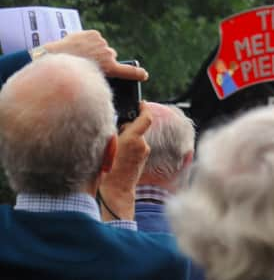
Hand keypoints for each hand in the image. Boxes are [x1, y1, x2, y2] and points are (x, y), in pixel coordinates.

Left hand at [45, 30, 148, 80]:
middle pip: (110, 56)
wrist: (53, 56)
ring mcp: (102, 43)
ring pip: (101, 47)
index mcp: (109, 67)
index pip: (129, 72)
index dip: (138, 74)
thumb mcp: (87, 78)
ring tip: (78, 54)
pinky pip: (94, 38)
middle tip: (87, 63)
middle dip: (102, 59)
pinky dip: (88, 40)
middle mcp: (109, 54)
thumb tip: (100, 74)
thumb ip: (97, 75)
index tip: (144, 75)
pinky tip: (78, 45)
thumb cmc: (68, 71)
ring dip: (94, 49)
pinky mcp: (94, 34)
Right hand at [99, 102, 151, 220]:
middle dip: (128, 127)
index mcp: (133, 139)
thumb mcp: (108, 147)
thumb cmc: (108, 171)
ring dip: (129, 137)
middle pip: (138, 127)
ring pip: (137, 137)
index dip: (144, 108)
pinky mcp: (144, 158)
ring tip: (115, 148)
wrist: (116, 191)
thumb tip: (122, 125)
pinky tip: (120, 155)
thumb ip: (117, 133)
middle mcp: (142, 144)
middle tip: (116, 133)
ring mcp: (145, 152)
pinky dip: (130, 146)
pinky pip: (138, 146)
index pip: (146, 118)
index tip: (141, 103)